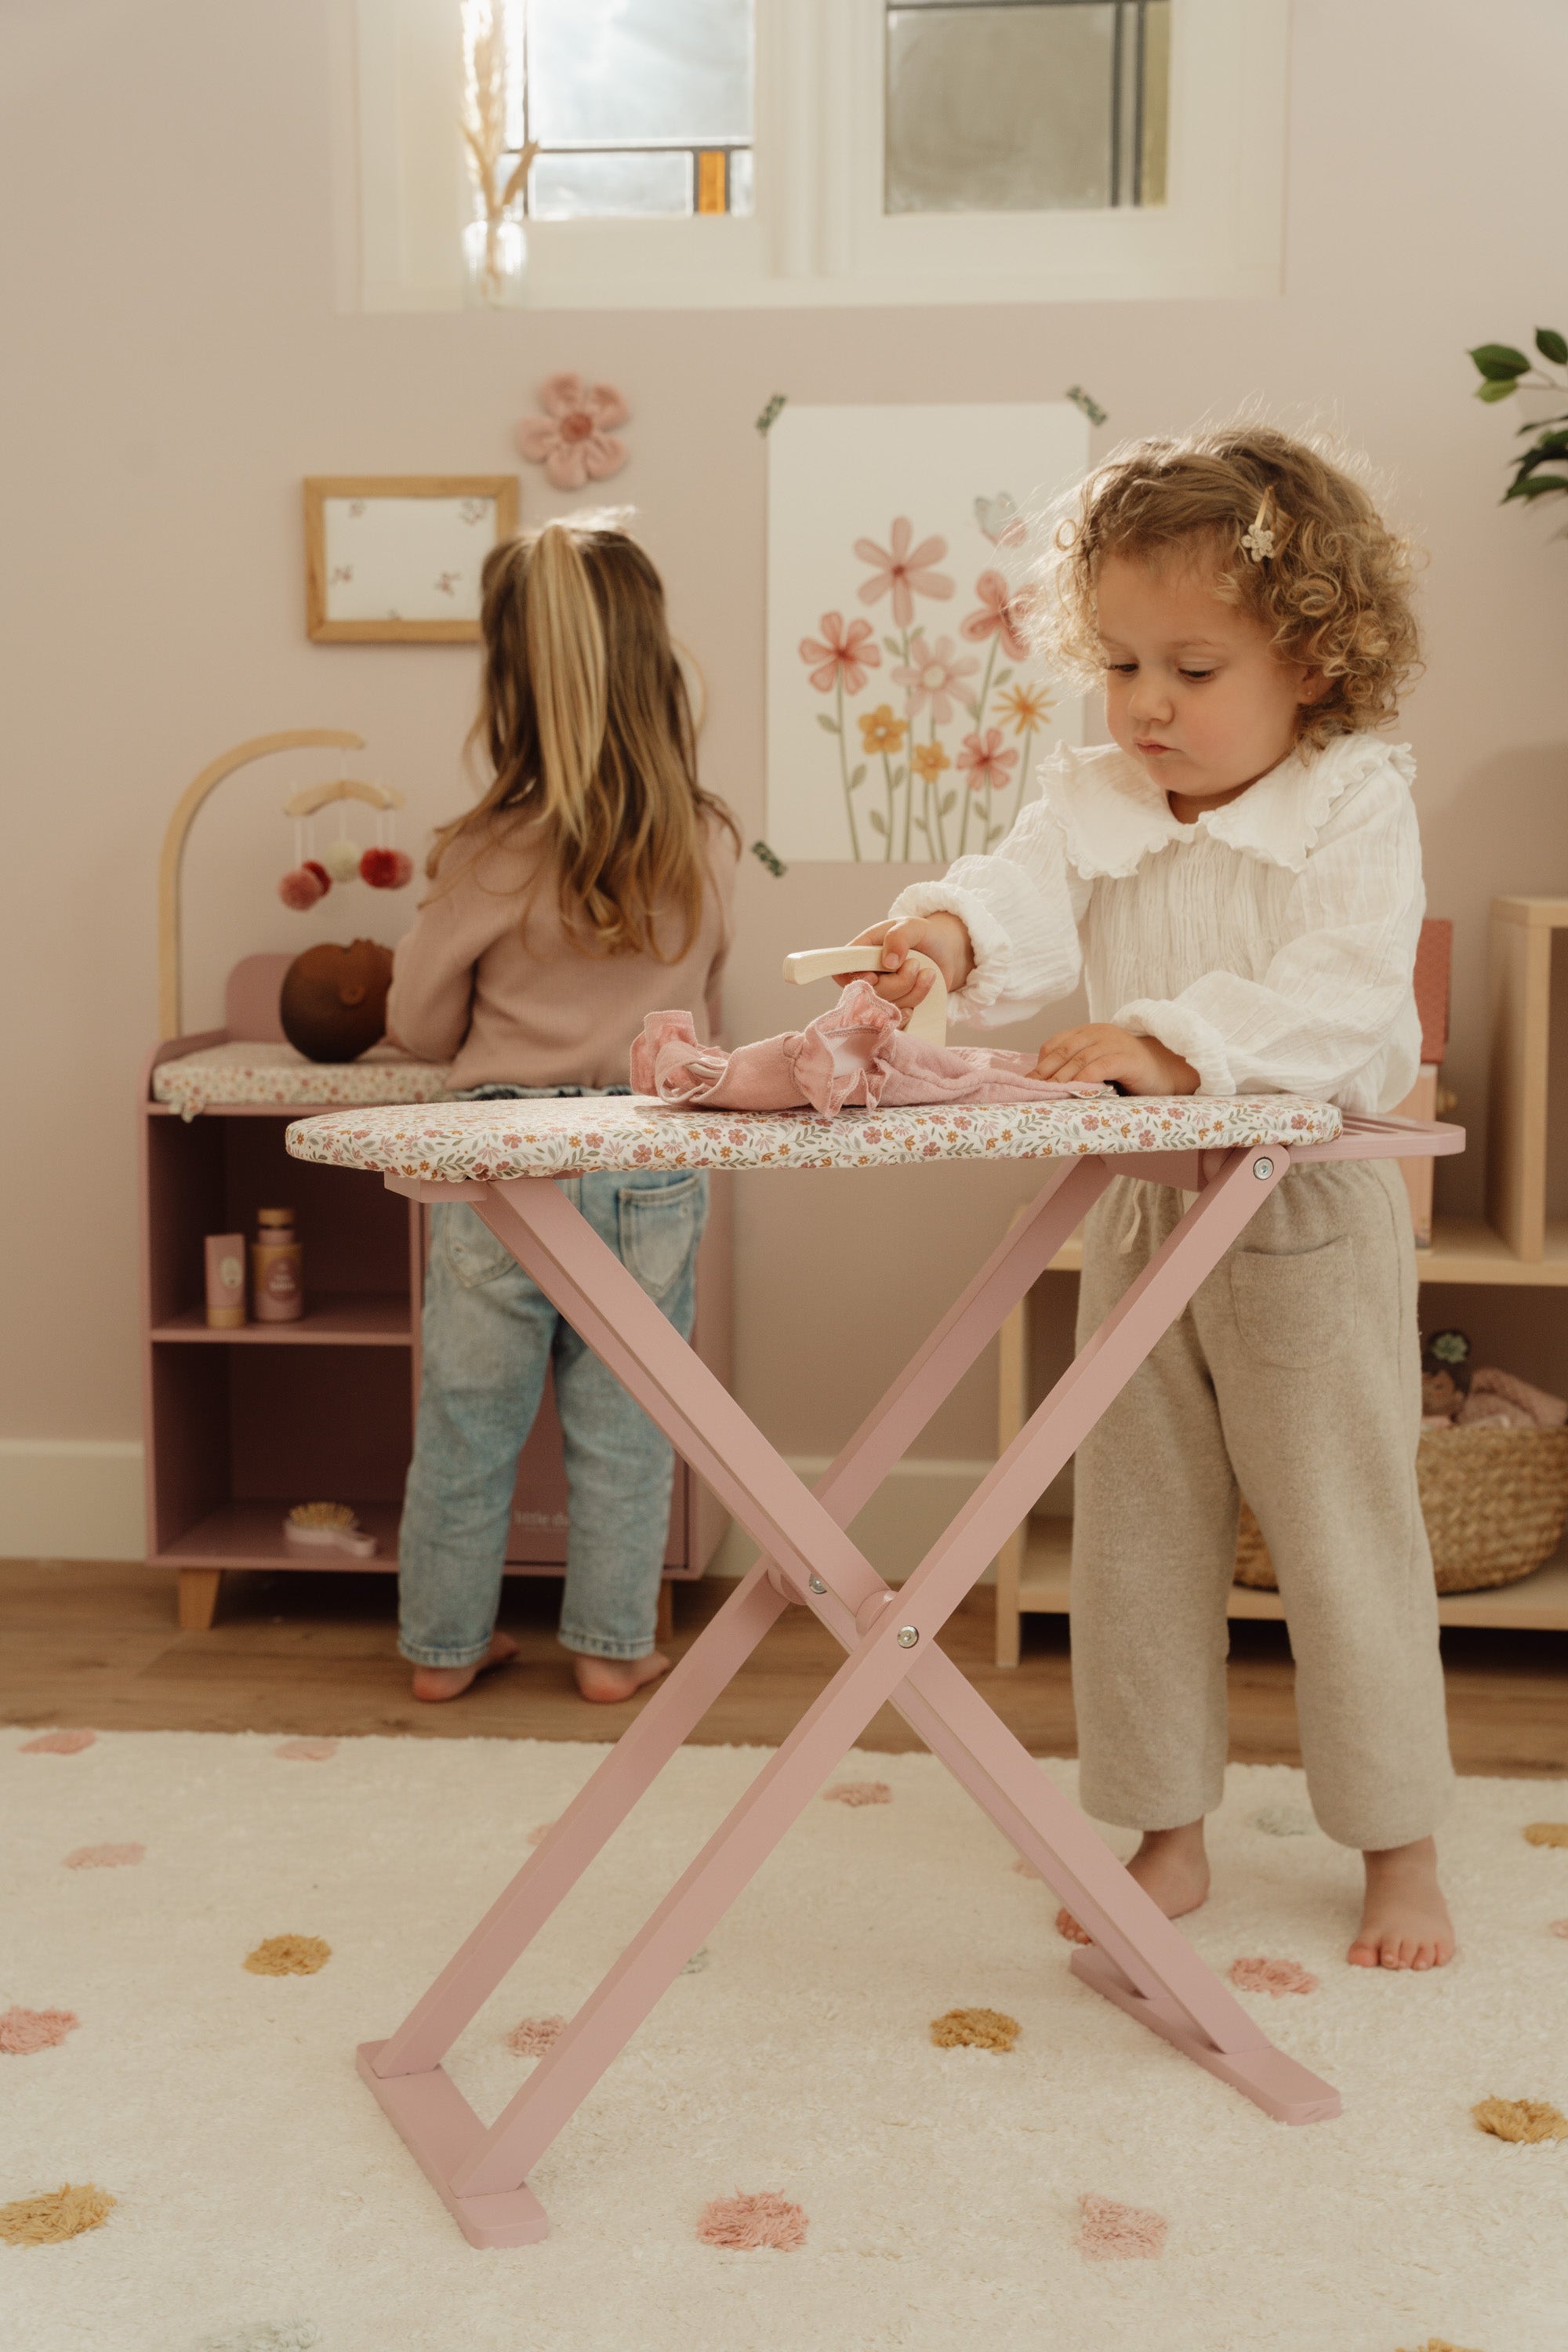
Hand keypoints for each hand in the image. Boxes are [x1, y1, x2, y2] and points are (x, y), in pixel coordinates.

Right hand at [834, 914, 974, 1021]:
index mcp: (861, 953)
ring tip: (926, 972)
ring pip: (887, 1009)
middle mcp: (867, 977)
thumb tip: (888, 962)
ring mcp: (881, 996)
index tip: (875, 976)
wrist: (946, 952)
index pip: (841, 973)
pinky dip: (913, 1006)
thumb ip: (898, 937)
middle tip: (915, 964)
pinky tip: (922, 991)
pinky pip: (898, 1020)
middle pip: (868, 995)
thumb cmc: (923, 935)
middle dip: (898, 983)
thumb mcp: (912, 926)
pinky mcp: (895, 1009)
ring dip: (913, 992)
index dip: (855, 980)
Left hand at [1032, 1024, 1198, 1095]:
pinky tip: (1076, 1092)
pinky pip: (1100, 1067)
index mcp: (1088, 1033)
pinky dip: (1085, 1079)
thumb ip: (1076, 1069)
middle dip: (1045, 1073)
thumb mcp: (1098, 1066)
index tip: (1027, 1083)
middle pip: (1063, 1051)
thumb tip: (1043, 1087)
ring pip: (1079, 1059)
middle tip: (1031, 1092)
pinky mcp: (1128, 1059)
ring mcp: (1114, 1044)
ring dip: (1061, 1079)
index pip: (1055, 1044)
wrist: (1166, 1072)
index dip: (1040, 1064)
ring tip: (1049, 1095)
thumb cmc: (1128, 1073)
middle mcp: (1099, 1033)